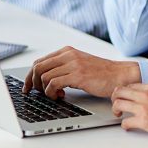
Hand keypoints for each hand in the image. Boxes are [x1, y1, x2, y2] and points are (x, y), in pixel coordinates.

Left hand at [23, 46, 139, 98]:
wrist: (119, 75)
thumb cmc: (101, 73)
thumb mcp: (79, 65)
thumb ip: (63, 67)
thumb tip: (43, 79)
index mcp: (67, 51)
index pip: (39, 62)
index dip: (29, 76)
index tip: (27, 88)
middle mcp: (68, 55)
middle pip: (37, 68)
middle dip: (32, 83)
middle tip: (37, 94)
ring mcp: (73, 64)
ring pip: (43, 77)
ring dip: (44, 90)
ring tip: (55, 95)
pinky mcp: (77, 75)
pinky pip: (53, 84)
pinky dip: (52, 93)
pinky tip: (61, 96)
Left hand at [111, 84, 147, 141]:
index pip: (130, 85)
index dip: (124, 92)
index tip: (124, 98)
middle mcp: (145, 95)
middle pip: (120, 91)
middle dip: (115, 99)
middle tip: (117, 105)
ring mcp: (143, 107)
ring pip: (118, 104)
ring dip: (116, 110)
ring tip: (119, 115)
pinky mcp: (143, 121)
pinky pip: (125, 122)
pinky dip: (124, 125)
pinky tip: (129, 127)